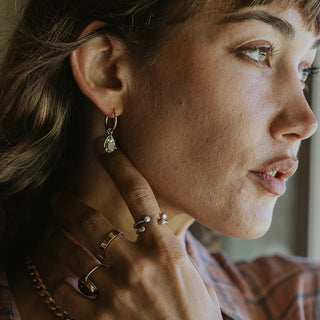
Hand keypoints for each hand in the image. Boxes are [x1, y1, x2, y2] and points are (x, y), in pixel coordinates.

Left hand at [37, 150, 221, 319]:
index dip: (119, 165)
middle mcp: (138, 263)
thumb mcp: (193, 278)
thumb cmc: (195, 318)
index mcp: (165, 249)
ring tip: (51, 234)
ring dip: (57, 239)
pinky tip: (52, 275)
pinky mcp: (98, 319)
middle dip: (69, 205)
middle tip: (58, 199)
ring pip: (71, 252)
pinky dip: (55, 280)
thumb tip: (165, 234)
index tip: (103, 147)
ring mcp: (115, 291)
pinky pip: (65, 290)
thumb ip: (175, 253)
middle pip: (92, 221)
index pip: (139, 193)